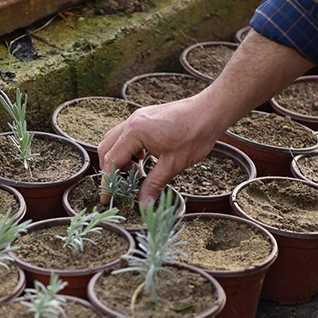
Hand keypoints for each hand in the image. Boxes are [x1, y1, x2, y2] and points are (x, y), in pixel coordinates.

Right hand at [97, 93, 217, 204]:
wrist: (210, 112)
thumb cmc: (194, 134)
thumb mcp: (173, 165)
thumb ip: (154, 185)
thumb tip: (143, 205)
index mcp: (135, 132)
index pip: (111, 160)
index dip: (108, 181)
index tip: (107, 198)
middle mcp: (131, 122)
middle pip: (107, 149)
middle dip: (112, 170)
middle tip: (122, 187)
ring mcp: (137, 118)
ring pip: (115, 142)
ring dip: (121, 160)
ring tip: (137, 175)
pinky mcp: (144, 118)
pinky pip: (127, 136)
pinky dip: (129, 151)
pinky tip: (144, 160)